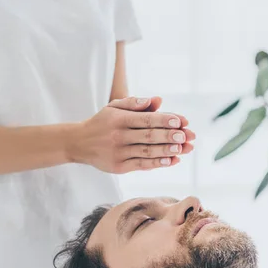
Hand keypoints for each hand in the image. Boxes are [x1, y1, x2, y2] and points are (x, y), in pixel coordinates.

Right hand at [68, 97, 195, 173]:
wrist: (79, 143)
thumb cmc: (102, 122)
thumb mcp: (114, 107)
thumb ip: (136, 103)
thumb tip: (158, 100)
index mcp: (119, 119)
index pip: (145, 119)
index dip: (164, 120)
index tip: (181, 120)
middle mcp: (118, 136)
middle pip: (148, 136)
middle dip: (170, 136)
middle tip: (188, 135)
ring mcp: (119, 153)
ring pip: (147, 152)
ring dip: (167, 151)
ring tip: (183, 148)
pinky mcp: (119, 167)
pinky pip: (142, 165)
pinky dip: (158, 163)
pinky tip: (172, 160)